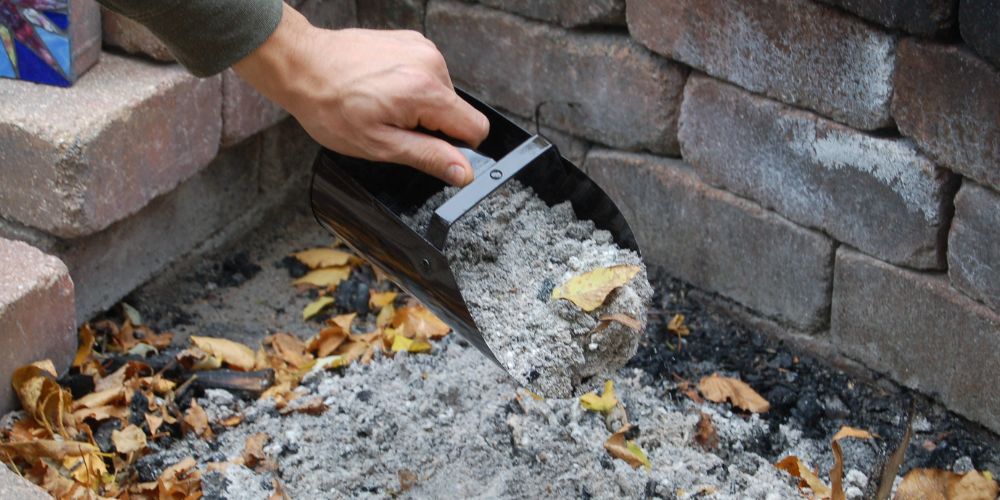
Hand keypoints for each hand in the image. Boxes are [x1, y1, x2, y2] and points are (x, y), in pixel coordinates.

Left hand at [233, 3, 489, 185]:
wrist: (302, 65)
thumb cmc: (330, 106)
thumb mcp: (379, 145)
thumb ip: (428, 156)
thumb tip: (464, 171)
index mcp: (426, 92)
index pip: (475, 128)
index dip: (456, 147)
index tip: (428, 147)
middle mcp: (431, 64)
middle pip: (456, 111)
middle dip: (431, 125)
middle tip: (392, 126)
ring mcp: (421, 48)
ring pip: (441, 94)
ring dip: (419, 106)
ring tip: (382, 106)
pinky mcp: (411, 41)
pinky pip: (427, 74)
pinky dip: (410, 86)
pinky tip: (382, 90)